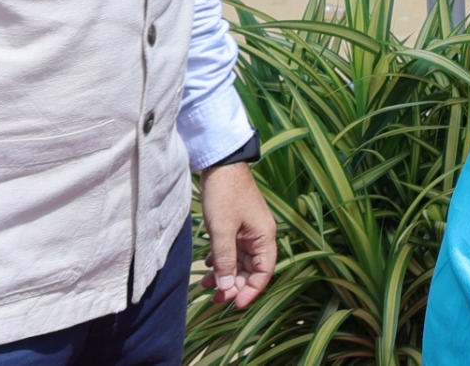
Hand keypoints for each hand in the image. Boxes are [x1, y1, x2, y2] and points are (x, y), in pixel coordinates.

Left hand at [198, 161, 276, 307]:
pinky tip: (207, 267)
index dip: (250, 291)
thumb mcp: (222, 230)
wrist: (221, 163)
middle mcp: (260, 236)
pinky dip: (221, 261)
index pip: (263, 273)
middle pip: (251, 270)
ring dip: (225, 274)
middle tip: (214, 298)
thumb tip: (226, 288)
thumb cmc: (224, 194)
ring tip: (206, 285)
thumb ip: (225, 261)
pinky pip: (232, 251)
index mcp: (264, 237)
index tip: (234, 305)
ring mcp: (248, 230)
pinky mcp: (237, 225)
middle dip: (233, 285)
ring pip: (239, 261)